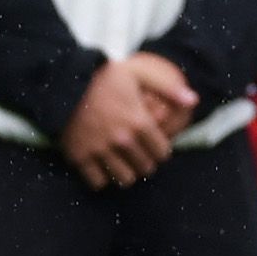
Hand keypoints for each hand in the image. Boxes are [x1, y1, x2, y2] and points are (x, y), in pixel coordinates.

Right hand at [62, 52, 196, 188]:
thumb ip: (167, 88)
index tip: (154, 146)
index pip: (162, 153)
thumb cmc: (103, 77)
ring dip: (126, 172)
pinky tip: (102, 166)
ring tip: (122, 162)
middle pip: (146, 168)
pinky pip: (98, 182)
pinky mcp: (80, 157)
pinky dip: (102, 177)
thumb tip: (193, 100)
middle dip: (145, 162)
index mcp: (139, 121)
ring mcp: (100, 150)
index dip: (160, 151)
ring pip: (125, 179)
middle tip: (138, 154)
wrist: (63, 82)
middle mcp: (122, 140)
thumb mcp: (137, 73)